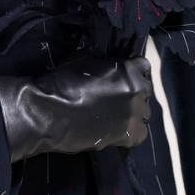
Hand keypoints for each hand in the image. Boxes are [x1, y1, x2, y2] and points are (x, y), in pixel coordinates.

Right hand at [0, 55, 151, 161]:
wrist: (48, 112)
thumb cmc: (63, 82)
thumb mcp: (84, 59)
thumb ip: (104, 62)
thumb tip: (108, 64)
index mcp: (128, 70)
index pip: (143, 66)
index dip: (132, 71)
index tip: (123, 76)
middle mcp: (137, 91)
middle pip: (146, 90)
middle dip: (134, 92)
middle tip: (116, 97)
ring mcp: (134, 114)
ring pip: (145, 113)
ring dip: (133, 113)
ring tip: (115, 116)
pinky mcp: (128, 135)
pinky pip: (140, 134)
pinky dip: (131, 133)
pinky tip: (117, 131)